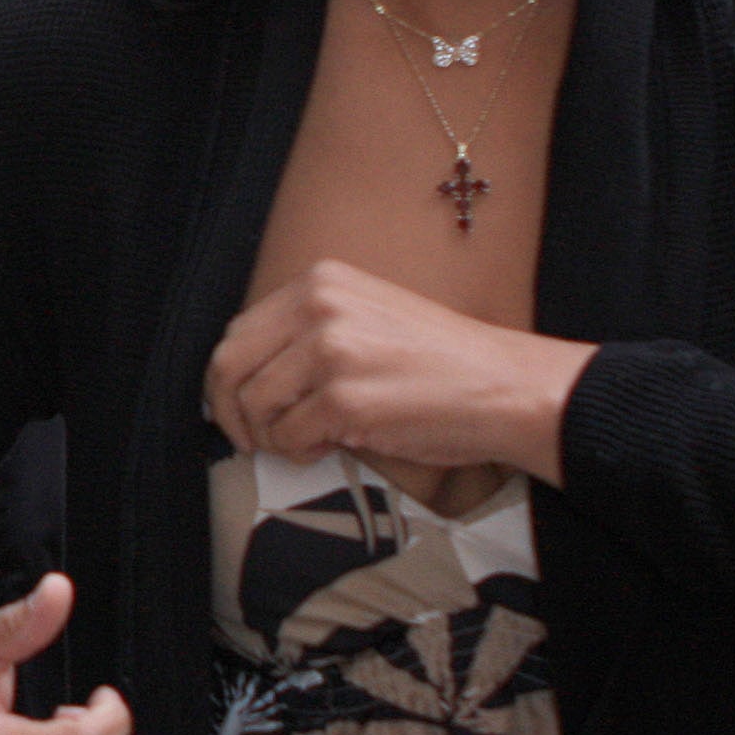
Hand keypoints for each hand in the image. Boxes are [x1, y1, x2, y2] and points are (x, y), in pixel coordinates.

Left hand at [205, 259, 594, 484]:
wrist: (506, 385)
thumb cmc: (439, 362)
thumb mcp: (366, 315)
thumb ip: (306, 331)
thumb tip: (243, 377)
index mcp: (320, 280)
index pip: (238, 332)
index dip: (228, 380)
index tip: (238, 408)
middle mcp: (319, 305)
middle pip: (229, 367)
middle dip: (231, 413)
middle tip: (250, 441)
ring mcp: (330, 350)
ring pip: (255, 408)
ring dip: (274, 438)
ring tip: (313, 440)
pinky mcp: (344, 399)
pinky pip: (289, 438)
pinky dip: (303, 453)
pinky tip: (335, 446)